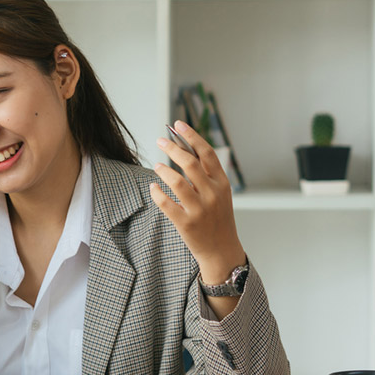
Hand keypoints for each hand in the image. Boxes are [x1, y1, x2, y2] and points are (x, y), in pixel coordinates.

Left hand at [149, 121, 244, 285]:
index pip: (207, 153)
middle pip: (190, 163)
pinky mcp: (186, 224)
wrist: (222, 250)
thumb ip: (206, 174)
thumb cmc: (217, 218)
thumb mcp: (220, 193)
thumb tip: (185, 148)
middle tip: (160, 140)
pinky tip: (152, 187)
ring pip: (177, 182)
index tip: (177, 124)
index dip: (192, 136)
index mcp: (222, 183)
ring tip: (156, 165)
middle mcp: (213, 194)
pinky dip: (157, 193)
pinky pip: (166, 203)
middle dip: (173, 148)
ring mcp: (200, 209)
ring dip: (163, 169)